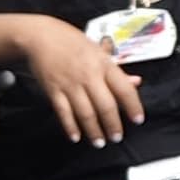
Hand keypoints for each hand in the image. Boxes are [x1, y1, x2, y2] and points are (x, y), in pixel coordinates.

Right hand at [0, 15, 143, 147]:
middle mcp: (89, 76)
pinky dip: (70, 126)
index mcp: (104, 65)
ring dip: (93, 130)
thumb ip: (117, 70)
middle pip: (105, 106)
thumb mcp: (100, 51)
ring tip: (99, 142)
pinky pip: (63, 112)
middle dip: (112, 125)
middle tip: (117, 137)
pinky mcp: (53, 90)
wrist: (41, 37)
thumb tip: (136, 82)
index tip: (138, 120)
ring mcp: (70, 84)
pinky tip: (76, 137)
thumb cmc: (73, 43)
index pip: (124, 89)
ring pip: (85, 112)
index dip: (133, 106)